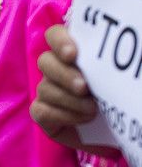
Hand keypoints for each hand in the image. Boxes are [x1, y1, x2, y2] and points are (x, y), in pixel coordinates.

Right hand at [30, 24, 113, 155]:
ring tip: (93, 109)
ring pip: (44, 88)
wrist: (117, 131)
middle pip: (45, 61)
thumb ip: (112, 67)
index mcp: (72, 53)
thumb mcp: (119, 80)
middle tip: (84, 87)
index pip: (54, 35)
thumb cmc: (120, 100)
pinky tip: (84, 119)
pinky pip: (41, 110)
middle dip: (64, 74)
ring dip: (69, 99)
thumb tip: (124, 56)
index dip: (59, 41)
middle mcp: (56, 69)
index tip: (73, 54)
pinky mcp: (43, 113)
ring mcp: (47, 91)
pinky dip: (63, 116)